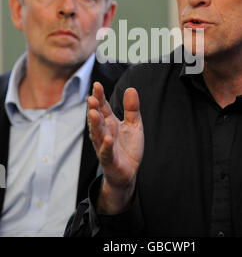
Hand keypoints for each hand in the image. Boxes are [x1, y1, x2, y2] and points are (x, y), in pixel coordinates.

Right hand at [88, 82, 143, 212]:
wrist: (128, 172)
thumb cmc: (128, 148)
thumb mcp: (134, 125)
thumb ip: (131, 108)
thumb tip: (131, 89)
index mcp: (110, 123)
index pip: (103, 107)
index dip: (100, 97)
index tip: (97, 85)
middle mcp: (104, 132)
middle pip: (98, 119)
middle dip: (94, 109)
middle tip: (91, 98)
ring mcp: (104, 146)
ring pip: (98, 134)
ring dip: (95, 124)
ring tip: (94, 113)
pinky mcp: (109, 159)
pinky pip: (106, 152)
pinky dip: (106, 146)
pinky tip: (108, 138)